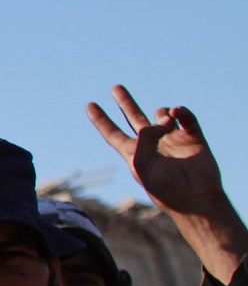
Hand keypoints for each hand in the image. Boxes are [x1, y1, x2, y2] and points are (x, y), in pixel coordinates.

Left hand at [87, 84, 230, 219]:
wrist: (195, 197)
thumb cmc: (164, 187)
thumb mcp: (142, 164)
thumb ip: (145, 139)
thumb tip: (161, 120)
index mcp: (134, 153)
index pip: (112, 133)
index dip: (101, 120)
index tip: (90, 105)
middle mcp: (152, 144)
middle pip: (134, 118)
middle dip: (125, 103)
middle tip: (116, 88)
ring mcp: (173, 140)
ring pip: (162, 115)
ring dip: (162, 113)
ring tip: (166, 123)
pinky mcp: (193, 138)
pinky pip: (186, 118)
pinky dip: (181, 112)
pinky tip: (177, 112)